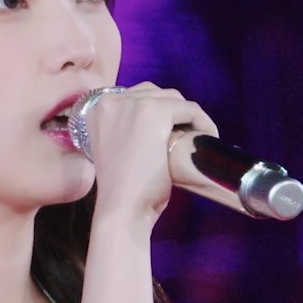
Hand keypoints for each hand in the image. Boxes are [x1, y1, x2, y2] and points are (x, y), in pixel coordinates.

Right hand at [79, 83, 217, 221]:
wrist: (122, 209)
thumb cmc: (122, 190)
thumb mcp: (115, 150)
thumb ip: (125, 131)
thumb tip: (153, 128)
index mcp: (97, 110)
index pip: (135, 97)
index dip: (157, 113)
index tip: (171, 133)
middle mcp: (111, 101)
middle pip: (154, 93)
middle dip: (173, 113)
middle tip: (184, 138)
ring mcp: (133, 104)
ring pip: (173, 99)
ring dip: (187, 116)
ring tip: (195, 139)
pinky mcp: (155, 112)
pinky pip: (189, 108)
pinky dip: (202, 122)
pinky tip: (206, 139)